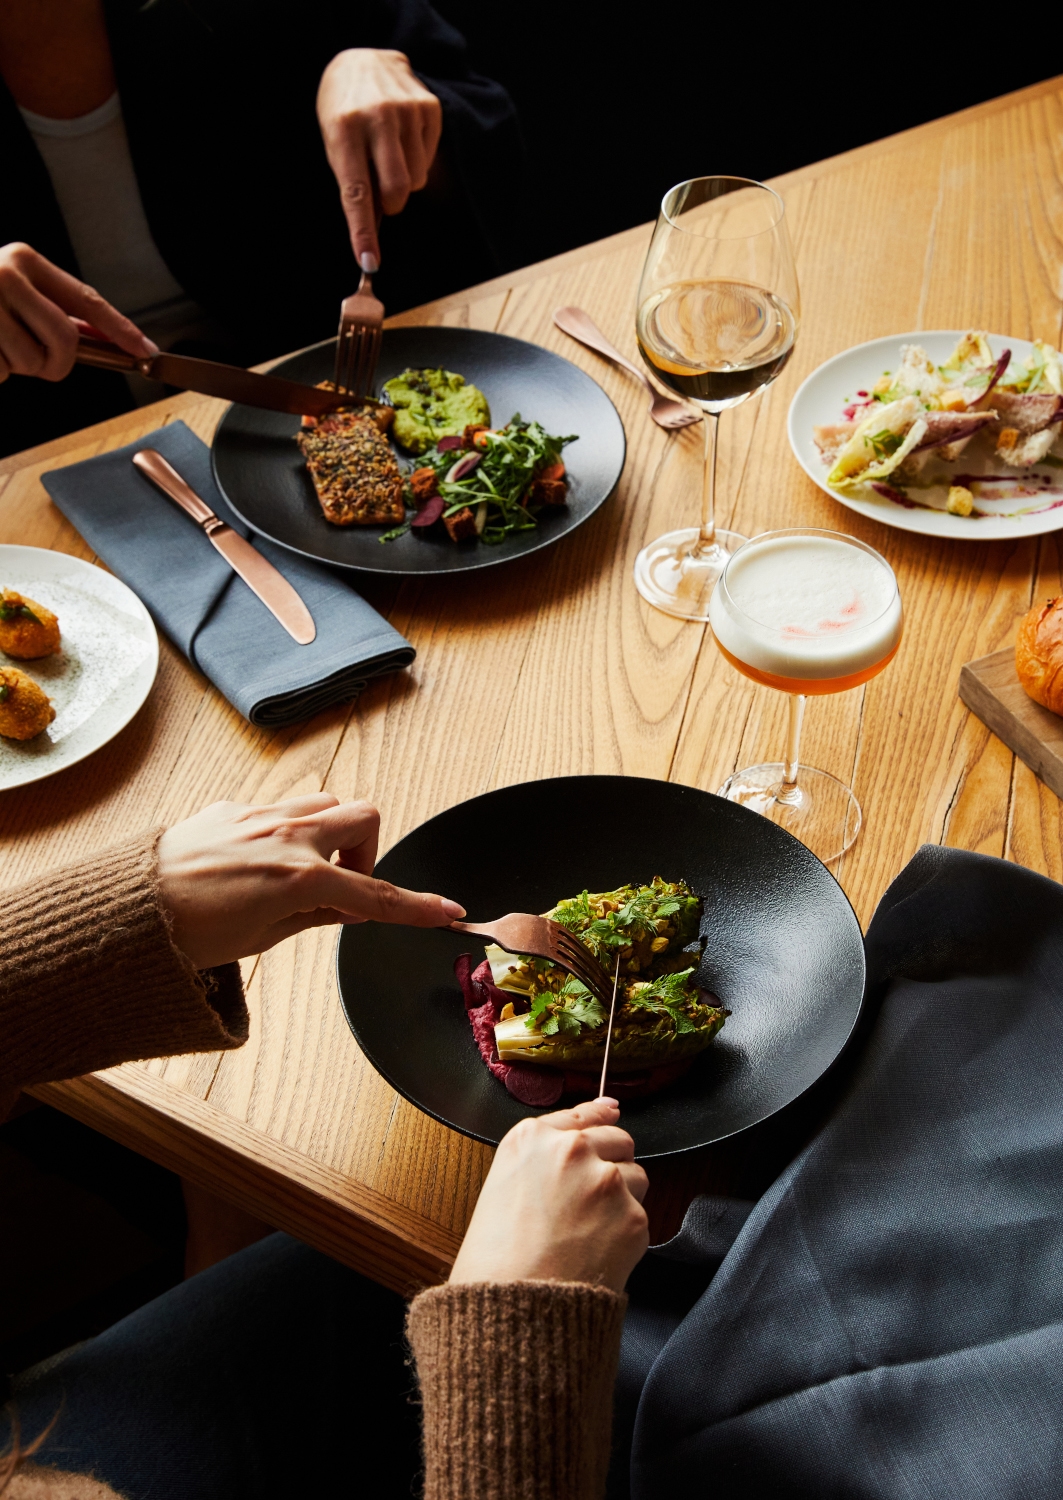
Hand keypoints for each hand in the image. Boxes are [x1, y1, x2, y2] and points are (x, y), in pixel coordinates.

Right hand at [0, 242, 155, 382]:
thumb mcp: (16, 288)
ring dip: (21, 367)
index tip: (146, 349)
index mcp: (26, 261)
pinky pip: (2, 372)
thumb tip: (105, 340)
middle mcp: (7, 276)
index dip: (120, 328)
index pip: (86, 299)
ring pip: (32, 361)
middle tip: (40, 361)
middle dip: (58, 363)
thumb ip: (55, 309)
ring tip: (1, 345)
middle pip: (65, 339)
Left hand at [156, 793, 464, 969]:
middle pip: (364, 817)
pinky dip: (287, 833)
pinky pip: (280, 809)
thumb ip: (316, 914)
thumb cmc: (189, 933)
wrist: (130, 909)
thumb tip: (348, 907)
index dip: (416, 908)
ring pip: (324, 803)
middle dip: (368, 850)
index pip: (376, 893)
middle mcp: (288, 836)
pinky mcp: (232, 809)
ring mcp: (260, 815)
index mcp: (302, 877)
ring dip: (331, 833)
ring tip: (308, 871)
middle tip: (347, 883)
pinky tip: (261, 864)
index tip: (447, 912)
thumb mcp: (263, 937)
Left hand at [317, 48, 442, 273]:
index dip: (363, 231)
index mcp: (344, 128)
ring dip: (404, 179)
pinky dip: (417, 161)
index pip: (356, 193)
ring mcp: (407, 109)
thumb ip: (354, 183)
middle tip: (382, 192)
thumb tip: (374, 232)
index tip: (369, 262)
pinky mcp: (430, 107)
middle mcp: (377, 116)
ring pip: (416, 179)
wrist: (361, 60)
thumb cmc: (343, 112)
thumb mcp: (335, 143)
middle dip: (391, 203)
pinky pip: (429, 160)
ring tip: (389, 155)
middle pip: (397, 191)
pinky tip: (403, 140)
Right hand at [449, 1099, 649, 1292]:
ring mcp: (605, 1181)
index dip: (598, 1120)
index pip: (583, 1114)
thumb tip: (604, 1112)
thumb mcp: (503, 1184)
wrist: (511, 1309)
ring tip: (588, 1231)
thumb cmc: (497, 1257)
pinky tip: (596, 1251)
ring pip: (636, 1176)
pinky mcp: (632, 1216)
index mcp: (531, 1138)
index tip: (610, 1116)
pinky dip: (625, 1233)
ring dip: (622, 1197)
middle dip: (612, 1163)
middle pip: (618, 1139)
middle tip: (590, 1200)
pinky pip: (640, 1215)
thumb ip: (544, 1151)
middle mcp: (571, 1150)